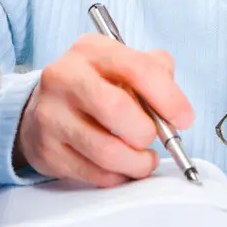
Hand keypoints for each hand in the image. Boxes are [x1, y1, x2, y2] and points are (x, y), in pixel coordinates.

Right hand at [13, 33, 194, 187]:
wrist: (42, 106)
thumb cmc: (95, 84)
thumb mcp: (122, 63)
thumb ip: (156, 72)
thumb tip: (176, 107)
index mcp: (90, 50)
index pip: (138, 70)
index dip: (169, 98)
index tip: (184, 118)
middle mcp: (65, 78)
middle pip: (118, 110)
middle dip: (147, 132)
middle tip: (154, 138)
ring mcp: (51, 115)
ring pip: (107, 151)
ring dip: (137, 162)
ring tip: (144, 159)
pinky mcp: (47, 151)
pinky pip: (95, 174)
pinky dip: (119, 176)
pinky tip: (122, 166)